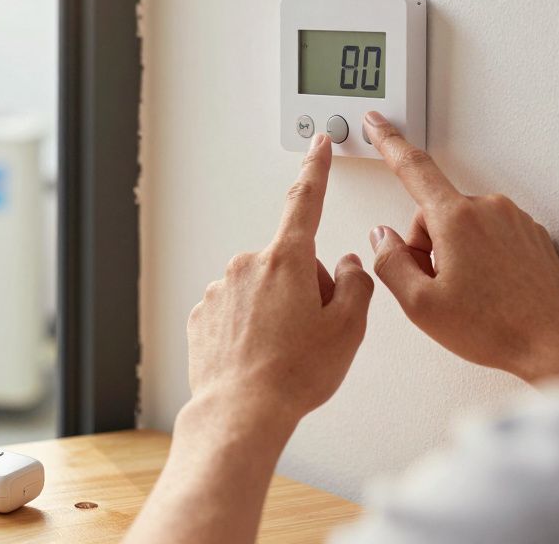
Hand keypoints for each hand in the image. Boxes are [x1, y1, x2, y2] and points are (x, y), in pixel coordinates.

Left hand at [186, 133, 374, 432]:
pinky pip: (236, 311)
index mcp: (286, 260)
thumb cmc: (294, 374)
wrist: (242, 411)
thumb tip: (344, 267)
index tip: (316, 147)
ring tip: (284, 351)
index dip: (315, 171)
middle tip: (313, 330)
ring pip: (261, 289)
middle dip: (305, 286)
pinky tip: (259, 355)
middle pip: (289, 262)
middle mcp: (247, 266)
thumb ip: (355, 284)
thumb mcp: (348, 328)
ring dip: (276, 309)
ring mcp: (220, 290)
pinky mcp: (202, 315)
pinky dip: (250, 327)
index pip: (305, 201)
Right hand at [362, 112, 558, 383]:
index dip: (388, 141)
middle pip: (434, 214)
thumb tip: (383, 238)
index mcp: (457, 219)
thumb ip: (390, 263)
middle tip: (439, 288)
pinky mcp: (532, 235)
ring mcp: (515, 221)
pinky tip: (490, 292)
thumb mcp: (421, 305)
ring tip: (470, 295)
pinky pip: (490, 237)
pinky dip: (481, 258)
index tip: (376, 123)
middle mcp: (490, 209)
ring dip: (455, 254)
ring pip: (463, 226)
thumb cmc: (495, 328)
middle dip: (426, 246)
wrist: (556, 344)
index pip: (413, 168)